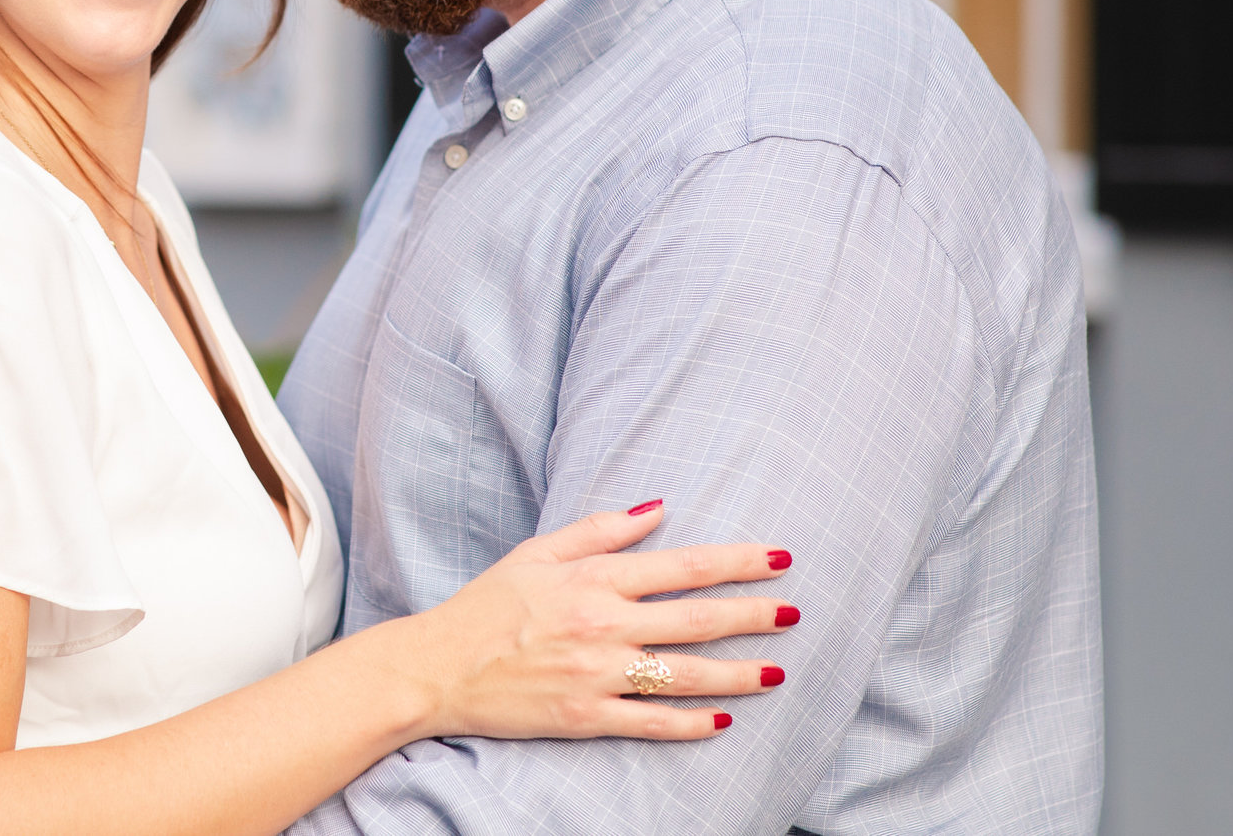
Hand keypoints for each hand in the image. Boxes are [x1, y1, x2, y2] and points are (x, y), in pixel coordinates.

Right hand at [380, 502, 797, 741]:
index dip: (738, 562)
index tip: (780, 559)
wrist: (437, 667)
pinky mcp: (586, 717)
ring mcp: (597, 675)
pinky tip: (724, 720)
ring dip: (738, 673)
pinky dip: (691, 723)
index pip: (684, 567)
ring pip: (686, 675)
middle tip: (796, 612)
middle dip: (752, 615)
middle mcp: (603, 625)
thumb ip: (598, 530)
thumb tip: (657, 509)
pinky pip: (652, 722)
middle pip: (697, 619)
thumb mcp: (536, 553)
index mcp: (593, 579)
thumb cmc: (487, 606)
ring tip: (777, 671)